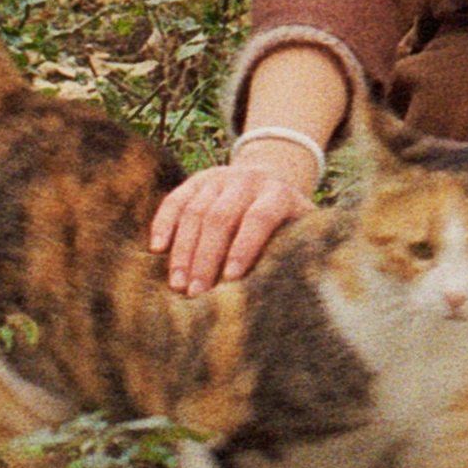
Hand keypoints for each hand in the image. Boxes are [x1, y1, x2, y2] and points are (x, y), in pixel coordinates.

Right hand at [152, 134, 320, 293]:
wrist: (271, 175)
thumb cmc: (289, 219)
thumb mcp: (305, 228)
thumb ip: (306, 248)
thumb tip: (310, 288)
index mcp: (278, 194)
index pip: (259, 218)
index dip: (245, 247)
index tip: (231, 279)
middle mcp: (247, 181)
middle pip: (221, 217)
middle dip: (206, 257)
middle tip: (196, 292)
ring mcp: (219, 177)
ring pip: (194, 211)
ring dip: (183, 250)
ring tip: (177, 284)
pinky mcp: (196, 179)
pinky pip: (175, 200)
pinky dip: (163, 223)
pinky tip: (156, 249)